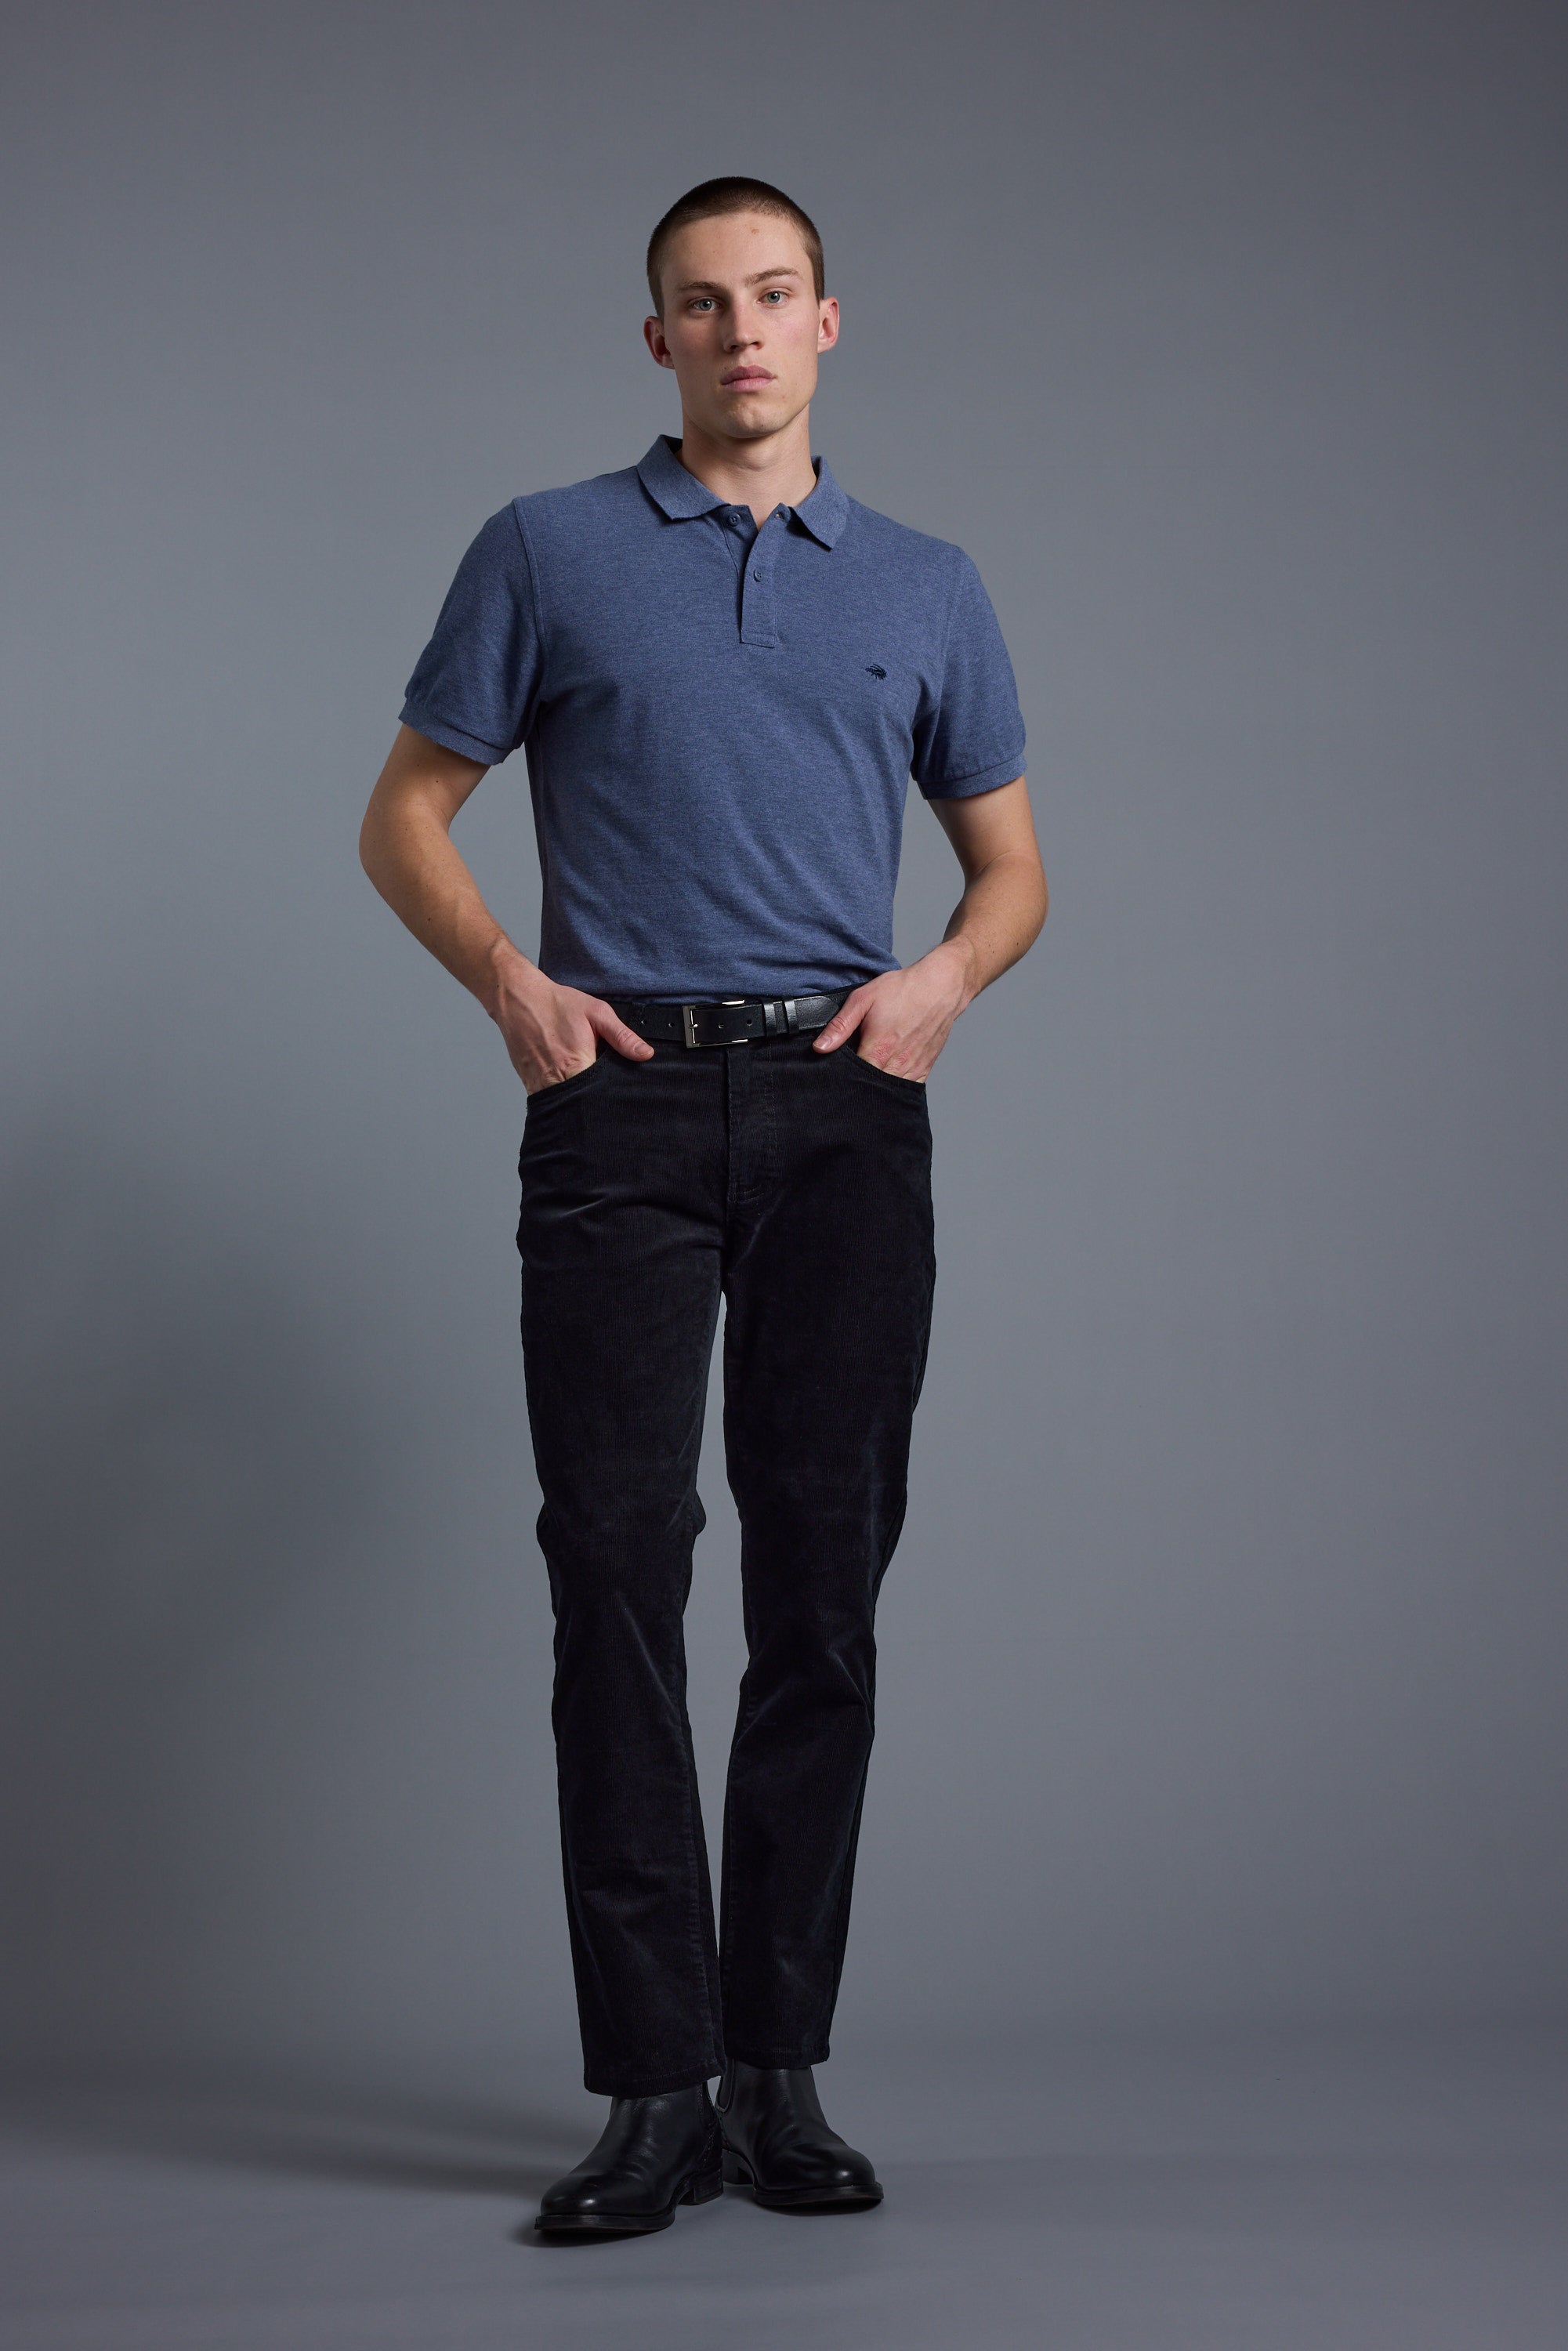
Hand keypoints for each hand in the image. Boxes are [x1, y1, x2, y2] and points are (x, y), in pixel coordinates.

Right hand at [490, 954, 653, 1093]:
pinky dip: (559, 1095)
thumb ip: (622, 1036)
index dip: (611, 1097)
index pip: (599, 1096)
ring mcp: (538, 1084)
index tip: (618, 1095)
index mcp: (576, 1065)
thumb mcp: (597, 1013)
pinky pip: (548, 1098)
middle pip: (581, 1105)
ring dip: (576, 1101)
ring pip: (563, 1106)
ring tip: (584, 1086)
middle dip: (594, 1100)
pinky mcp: (529, 1084)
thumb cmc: (555, 1005)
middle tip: (603, 1090)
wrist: (519, 1000)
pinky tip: (567, 1082)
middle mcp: (555, 1080)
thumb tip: (645, 1054)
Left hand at [811, 939, 976, 1080]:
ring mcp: (913, 1068)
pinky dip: (896, 1087)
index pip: (853, 1078)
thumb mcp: (863, 999)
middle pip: (871, 1088)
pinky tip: (887, 1077)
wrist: (940, 986)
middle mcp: (897, 1063)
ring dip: (877, 1088)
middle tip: (851, 1075)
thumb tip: (820, 1047)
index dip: (842, 1078)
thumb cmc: (903, 989)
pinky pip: (907, 1088)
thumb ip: (840, 1026)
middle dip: (858, 1085)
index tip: (835, 1074)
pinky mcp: (925, 1068)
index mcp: (878, 1049)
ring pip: (889, 1091)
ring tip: (868, 1076)